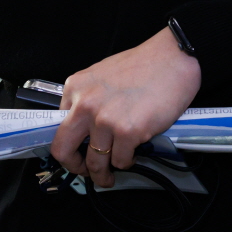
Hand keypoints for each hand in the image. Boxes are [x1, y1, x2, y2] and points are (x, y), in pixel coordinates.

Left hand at [50, 28, 200, 187]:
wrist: (173, 58)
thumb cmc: (144, 65)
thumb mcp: (102, 76)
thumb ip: (89, 99)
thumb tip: (86, 128)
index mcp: (75, 88)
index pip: (58, 128)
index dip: (69, 146)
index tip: (78, 154)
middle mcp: (85, 104)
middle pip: (63, 150)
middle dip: (75, 167)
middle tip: (87, 172)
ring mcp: (105, 119)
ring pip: (95, 162)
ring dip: (103, 173)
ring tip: (111, 173)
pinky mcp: (127, 132)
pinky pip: (121, 160)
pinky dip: (127, 162)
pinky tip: (133, 154)